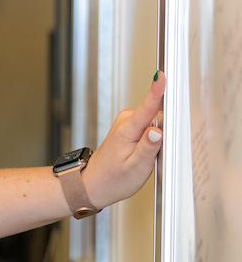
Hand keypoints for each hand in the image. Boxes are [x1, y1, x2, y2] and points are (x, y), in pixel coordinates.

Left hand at [84, 71, 165, 208]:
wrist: (94, 185)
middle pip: (158, 114)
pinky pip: (150, 125)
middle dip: (167, 129)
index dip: (157, 91)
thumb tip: (158, 130)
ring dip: (160, 136)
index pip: (147, 107)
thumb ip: (149, 147)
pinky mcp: (130, 127)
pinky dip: (154, 137)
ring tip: (147, 157)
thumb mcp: (136, 167)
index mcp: (127, 130)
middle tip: (157, 152)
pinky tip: (146, 152)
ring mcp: (128, 123)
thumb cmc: (113, 179)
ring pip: (156, 121)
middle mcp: (126, 122)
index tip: (162, 76)